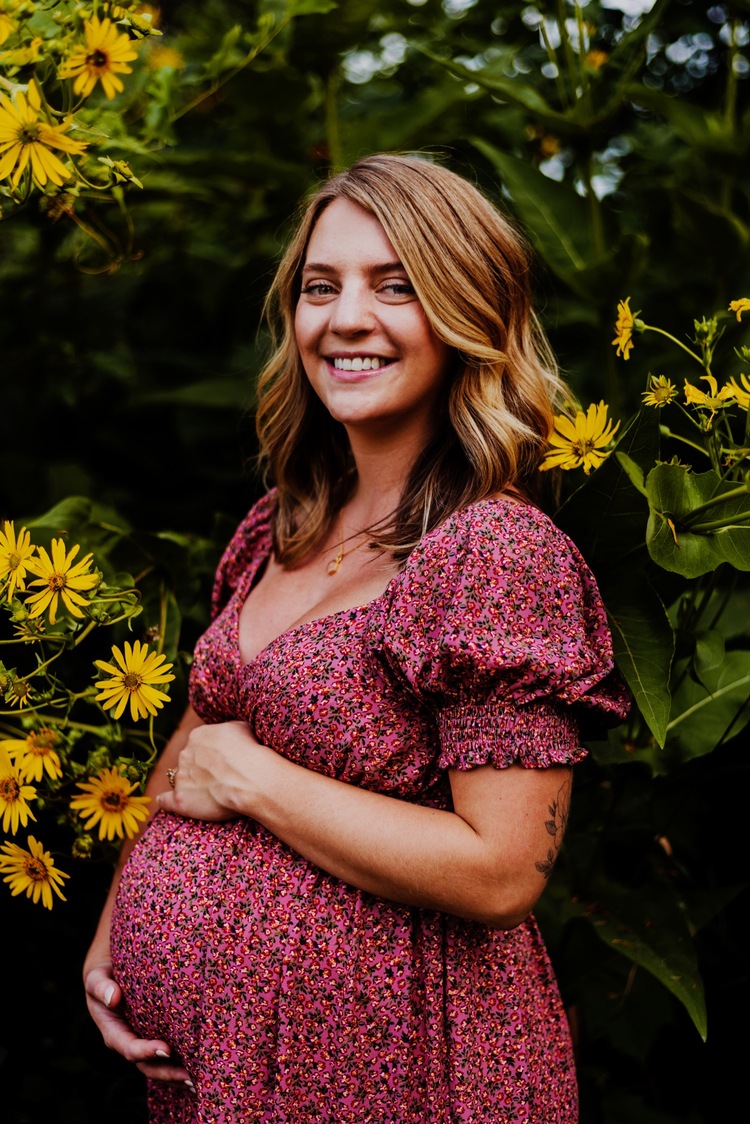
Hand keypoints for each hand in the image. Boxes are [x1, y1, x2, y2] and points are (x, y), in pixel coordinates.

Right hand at [84, 960, 190, 1085]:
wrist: (107, 978)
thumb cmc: (102, 978)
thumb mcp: (96, 980)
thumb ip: (101, 987)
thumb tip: (113, 998)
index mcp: (114, 1033)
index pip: (130, 1048)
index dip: (147, 1052)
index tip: (166, 1050)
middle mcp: (129, 1043)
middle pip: (148, 1066)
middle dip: (169, 1073)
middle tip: (192, 1078)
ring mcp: (143, 1043)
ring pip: (160, 1066)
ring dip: (178, 1076)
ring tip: (201, 1080)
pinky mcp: (155, 1037)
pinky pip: (169, 1056)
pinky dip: (182, 1063)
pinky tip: (203, 1066)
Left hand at [155, 719, 262, 820]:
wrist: (249, 777)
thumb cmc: (249, 752)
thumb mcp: (242, 728)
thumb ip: (229, 728)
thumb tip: (229, 732)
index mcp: (198, 735)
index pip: (200, 744)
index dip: (212, 754)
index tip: (223, 762)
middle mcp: (185, 754)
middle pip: (190, 761)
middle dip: (201, 769)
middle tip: (220, 778)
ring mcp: (181, 777)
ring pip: (182, 780)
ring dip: (192, 785)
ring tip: (213, 795)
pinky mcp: (180, 799)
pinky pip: (166, 800)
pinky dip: (167, 801)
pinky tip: (169, 802)